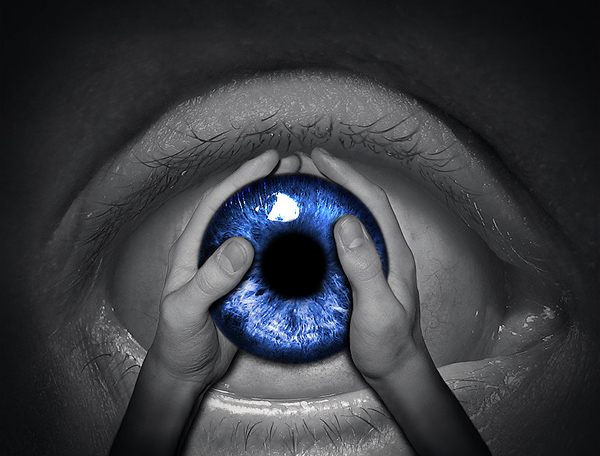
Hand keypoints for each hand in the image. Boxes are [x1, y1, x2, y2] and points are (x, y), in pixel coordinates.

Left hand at [110, 149, 287, 455]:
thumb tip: (244, 245)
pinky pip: (272, 257)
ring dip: (280, 207)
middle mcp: (216, 250)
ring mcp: (235, 267)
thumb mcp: (186, 309)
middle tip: (296, 165)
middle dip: (267, 182)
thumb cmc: (179, 340)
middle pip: (243, 207)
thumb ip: (209, 279)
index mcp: (195, 247)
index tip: (269, 159)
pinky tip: (308, 235)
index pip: (218, 202)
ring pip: (260, 229)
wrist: (188, 371)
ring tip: (307, 188)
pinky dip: (288, 242)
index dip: (242, 177)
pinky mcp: (252, 285)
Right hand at [311, 147, 490, 455]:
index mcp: (394, 252)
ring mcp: (375, 261)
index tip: (320, 158)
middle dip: (337, 179)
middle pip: (363, 203)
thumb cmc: (389, 343)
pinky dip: (326, 222)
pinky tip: (307, 226)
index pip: (373, 202)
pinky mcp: (362, 273)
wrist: (395, 370)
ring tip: (302, 186)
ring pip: (353, 218)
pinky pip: (343, 238)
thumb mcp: (377, 307)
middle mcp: (386, 250)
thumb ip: (365, 267)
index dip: (348, 175)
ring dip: (331, 197)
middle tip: (304, 167)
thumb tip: (345, 220)